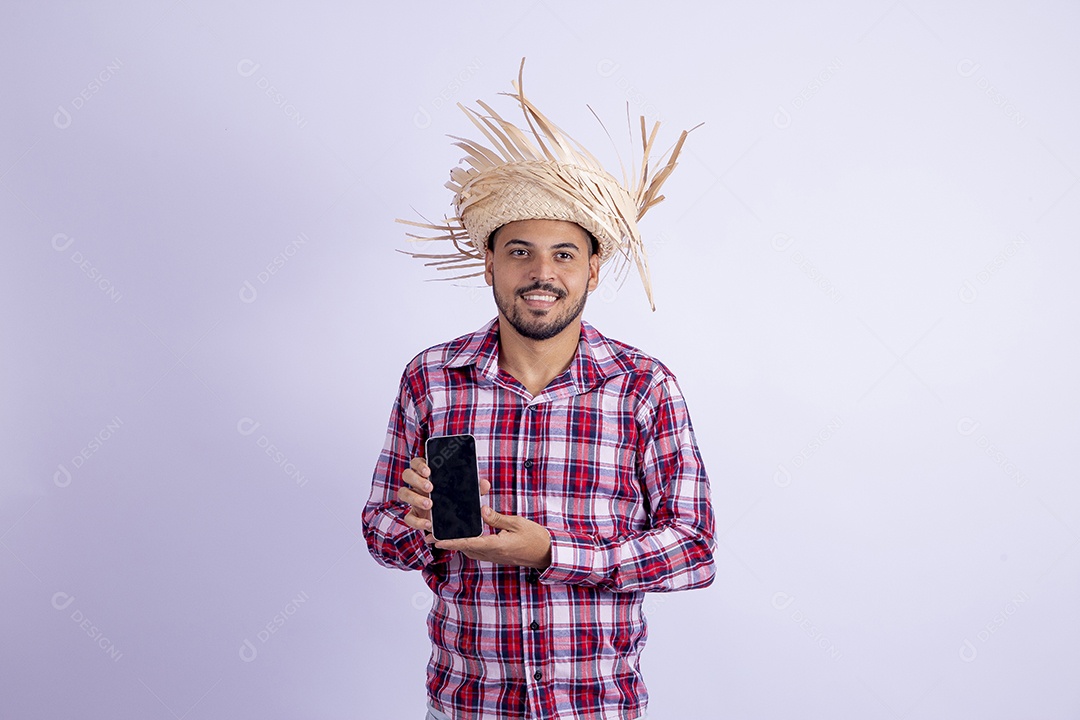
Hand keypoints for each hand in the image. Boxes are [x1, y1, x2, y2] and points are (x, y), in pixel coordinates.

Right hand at [397, 457, 489, 543]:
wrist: (453, 521)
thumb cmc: (457, 499)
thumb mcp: (467, 492)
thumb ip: (475, 488)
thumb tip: (484, 484)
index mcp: (428, 473)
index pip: (417, 462)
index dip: (420, 465)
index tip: (429, 470)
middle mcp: (417, 484)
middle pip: (407, 474)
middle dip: (417, 480)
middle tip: (431, 488)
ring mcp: (414, 499)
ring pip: (403, 493)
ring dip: (414, 498)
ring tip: (430, 505)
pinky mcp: (413, 515)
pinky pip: (408, 517)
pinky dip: (417, 522)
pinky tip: (428, 524)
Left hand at [435, 506, 551, 569]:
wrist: (546, 554)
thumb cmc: (534, 537)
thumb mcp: (516, 523)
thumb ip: (496, 518)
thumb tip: (481, 510)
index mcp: (496, 545)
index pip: (468, 542)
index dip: (450, 541)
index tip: (436, 539)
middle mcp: (491, 554)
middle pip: (464, 548)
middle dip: (448, 541)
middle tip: (432, 534)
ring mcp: (493, 557)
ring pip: (469, 550)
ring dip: (456, 543)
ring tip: (442, 534)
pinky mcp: (495, 557)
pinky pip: (476, 551)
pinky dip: (466, 544)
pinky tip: (463, 536)